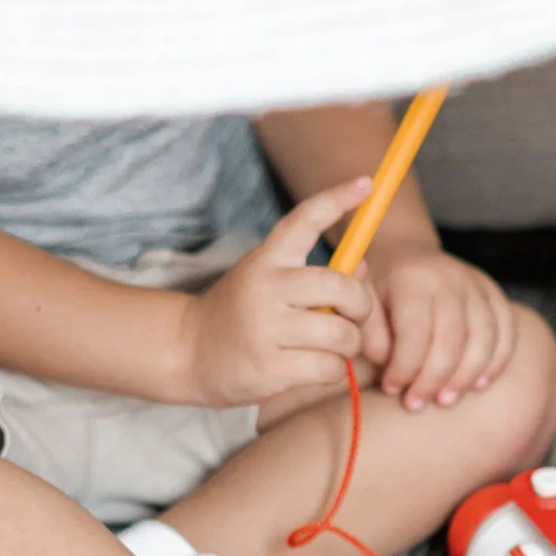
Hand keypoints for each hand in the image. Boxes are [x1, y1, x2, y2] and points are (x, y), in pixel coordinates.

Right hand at [178, 178, 377, 409]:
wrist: (189, 352)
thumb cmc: (242, 315)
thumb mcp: (271, 284)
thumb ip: (316, 277)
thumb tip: (362, 268)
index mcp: (267, 259)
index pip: (304, 220)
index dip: (338, 200)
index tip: (367, 185)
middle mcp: (266, 287)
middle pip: (339, 286)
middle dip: (362, 305)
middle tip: (354, 317)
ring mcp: (266, 327)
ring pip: (339, 333)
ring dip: (349, 345)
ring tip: (332, 348)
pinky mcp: (269, 366)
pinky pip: (327, 368)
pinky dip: (332, 371)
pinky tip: (314, 368)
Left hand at [364, 242, 517, 410]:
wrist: (405, 253)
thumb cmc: (380, 288)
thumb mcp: (363, 305)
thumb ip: (373, 337)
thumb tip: (393, 367)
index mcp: (413, 278)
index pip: (416, 333)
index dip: (404, 368)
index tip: (391, 388)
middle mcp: (450, 277)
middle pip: (452, 339)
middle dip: (433, 380)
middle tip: (416, 403)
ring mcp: (476, 284)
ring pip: (484, 339)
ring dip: (466, 377)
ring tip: (446, 400)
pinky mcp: (494, 293)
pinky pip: (506, 331)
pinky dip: (496, 362)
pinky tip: (478, 385)